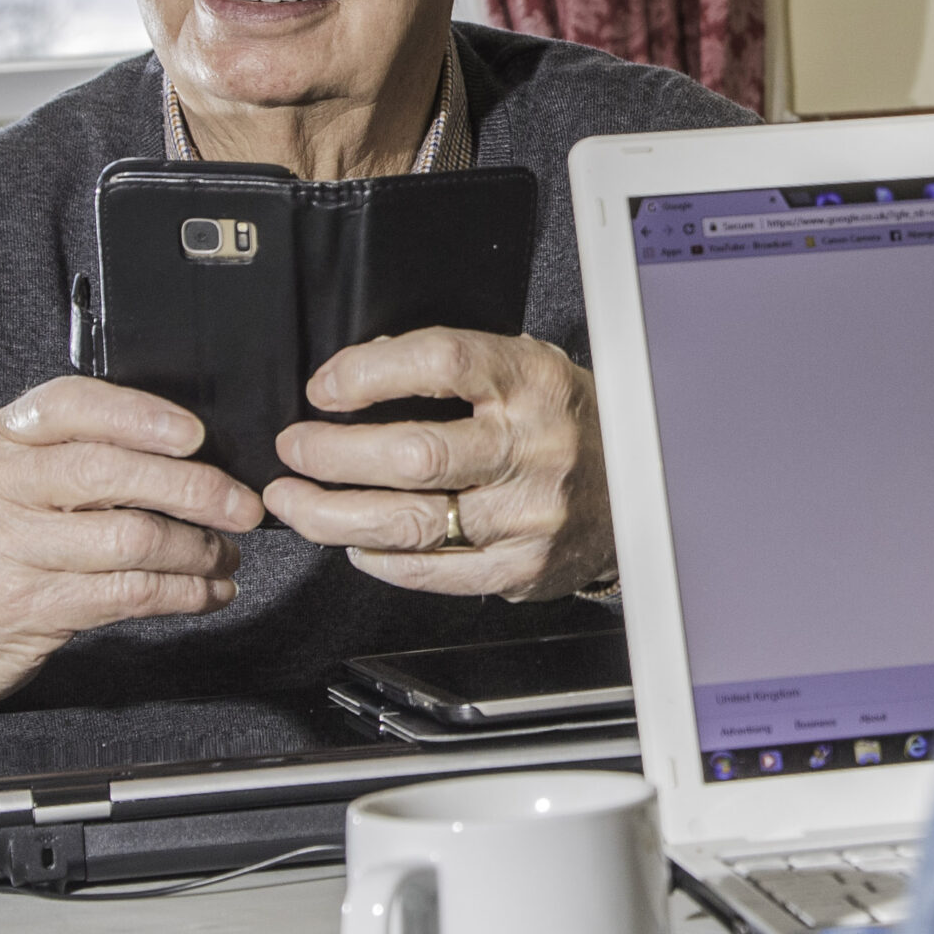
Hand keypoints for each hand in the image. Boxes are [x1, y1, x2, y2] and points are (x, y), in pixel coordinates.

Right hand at [0, 376, 264, 708]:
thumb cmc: (2, 536)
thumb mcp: (23, 476)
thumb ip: (86, 450)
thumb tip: (198, 450)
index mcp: (4, 438)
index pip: (72, 405)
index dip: (140, 415)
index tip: (197, 434)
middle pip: (110, 474)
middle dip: (194, 490)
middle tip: (243, 505)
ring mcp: (8, 549)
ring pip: (129, 540)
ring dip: (197, 550)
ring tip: (227, 554)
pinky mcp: (27, 606)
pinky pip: (126, 594)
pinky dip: (183, 593)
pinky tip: (208, 591)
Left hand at [264, 329, 613, 601]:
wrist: (640, 486)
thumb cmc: (566, 420)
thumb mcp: (525, 368)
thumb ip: (451, 367)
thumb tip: (358, 374)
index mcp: (532, 381)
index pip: (442, 362)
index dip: (369, 373)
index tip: (325, 387)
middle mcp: (533, 447)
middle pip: (414, 453)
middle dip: (332, 453)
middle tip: (294, 449)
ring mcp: (529, 513)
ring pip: (412, 521)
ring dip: (334, 514)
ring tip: (296, 502)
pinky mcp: (522, 566)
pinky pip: (433, 571)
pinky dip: (380, 559)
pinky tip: (354, 543)